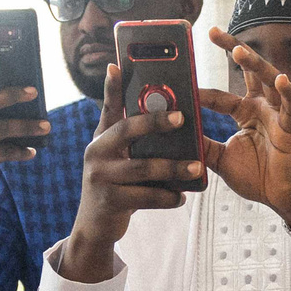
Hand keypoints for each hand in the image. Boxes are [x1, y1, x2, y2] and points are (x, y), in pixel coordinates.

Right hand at [69, 63, 203, 264]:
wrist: (94, 225)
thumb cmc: (114, 182)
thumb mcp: (116, 154)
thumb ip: (130, 132)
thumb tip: (159, 105)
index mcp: (101, 137)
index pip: (108, 107)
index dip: (111, 86)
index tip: (118, 65)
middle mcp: (95, 153)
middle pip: (126, 131)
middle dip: (154, 122)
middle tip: (182, 117)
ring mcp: (100, 178)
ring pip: (142, 168)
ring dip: (173, 168)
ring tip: (197, 167)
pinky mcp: (110, 202)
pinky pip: (145, 197)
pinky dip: (167, 197)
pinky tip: (182, 196)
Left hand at [200, 28, 290, 233]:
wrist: (282, 199)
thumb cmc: (257, 177)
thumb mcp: (220, 159)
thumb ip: (202, 144)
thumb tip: (175, 135)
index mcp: (245, 113)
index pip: (220, 95)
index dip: (202, 90)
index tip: (182, 83)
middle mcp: (262, 107)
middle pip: (248, 72)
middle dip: (233, 50)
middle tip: (213, 31)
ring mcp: (278, 115)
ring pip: (268, 81)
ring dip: (255, 65)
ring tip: (239, 51)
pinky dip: (287, 91)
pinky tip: (281, 79)